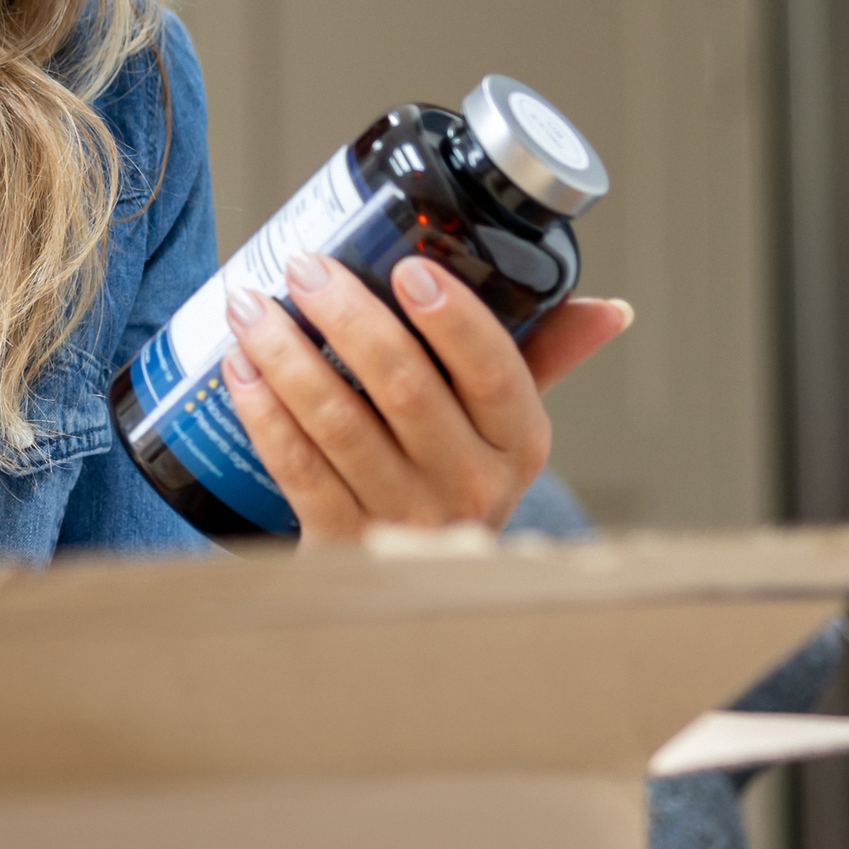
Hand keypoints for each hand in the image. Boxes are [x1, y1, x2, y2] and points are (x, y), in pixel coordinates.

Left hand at [219, 254, 631, 542]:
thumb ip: (543, 358)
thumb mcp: (504, 425)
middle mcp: (469, 486)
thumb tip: (610, 309)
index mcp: (519, 443)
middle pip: (405, 388)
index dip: (454, 319)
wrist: (405, 583)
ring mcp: (404, 520)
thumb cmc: (451, 474)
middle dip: (348, 316)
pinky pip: (297, 467)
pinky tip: (237, 368)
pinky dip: (262, 411)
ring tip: (250, 306)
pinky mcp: (342, 544)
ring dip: (286, 355)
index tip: (407, 265)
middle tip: (305, 267)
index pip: (500, 373)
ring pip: (339, 423)